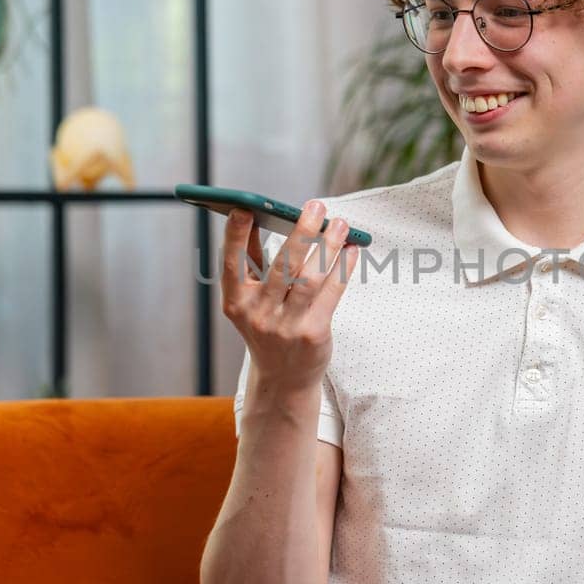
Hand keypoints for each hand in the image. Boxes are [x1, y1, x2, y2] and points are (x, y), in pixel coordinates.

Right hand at [219, 199, 359, 390]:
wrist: (284, 378)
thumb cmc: (268, 327)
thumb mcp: (250, 300)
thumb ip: (250, 261)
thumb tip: (253, 216)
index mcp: (237, 303)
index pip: (232, 265)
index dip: (235, 236)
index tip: (244, 207)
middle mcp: (258, 315)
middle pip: (281, 266)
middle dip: (300, 232)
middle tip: (316, 205)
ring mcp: (286, 327)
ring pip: (310, 277)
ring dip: (328, 246)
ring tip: (340, 224)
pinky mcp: (313, 334)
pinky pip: (331, 293)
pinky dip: (343, 268)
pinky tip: (351, 251)